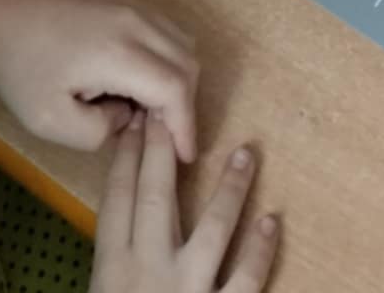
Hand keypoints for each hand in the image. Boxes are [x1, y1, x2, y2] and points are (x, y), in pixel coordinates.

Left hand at [0, 0, 199, 159]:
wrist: (2, 16)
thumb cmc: (22, 70)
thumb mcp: (50, 121)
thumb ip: (98, 132)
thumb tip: (127, 116)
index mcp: (119, 53)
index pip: (175, 89)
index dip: (186, 126)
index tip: (185, 156)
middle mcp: (137, 23)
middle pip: (188, 64)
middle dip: (186, 106)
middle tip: (168, 139)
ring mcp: (134, 7)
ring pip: (183, 43)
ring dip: (180, 80)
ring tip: (155, 112)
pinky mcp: (128, 2)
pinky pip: (168, 30)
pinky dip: (171, 60)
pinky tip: (144, 83)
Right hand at [91, 116, 276, 292]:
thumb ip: (115, 263)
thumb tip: (128, 220)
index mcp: (112, 269)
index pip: (117, 198)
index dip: (127, 155)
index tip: (138, 120)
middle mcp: (149, 270)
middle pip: (156, 197)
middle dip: (162, 150)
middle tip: (170, 108)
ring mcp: (188, 290)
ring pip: (213, 228)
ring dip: (231, 187)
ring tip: (246, 153)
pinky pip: (246, 277)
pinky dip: (260, 249)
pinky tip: (270, 221)